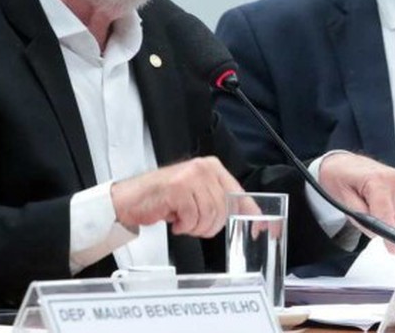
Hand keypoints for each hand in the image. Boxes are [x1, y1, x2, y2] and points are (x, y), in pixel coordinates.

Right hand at [110, 156, 242, 236]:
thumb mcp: (195, 194)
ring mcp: (191, 176)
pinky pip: (193, 218)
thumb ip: (217, 199)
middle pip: (223, 209)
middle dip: (210, 226)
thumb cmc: (162, 198)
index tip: (264, 227)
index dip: (252, 212)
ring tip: (183, 222)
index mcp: (212, 167)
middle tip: (194, 225)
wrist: (131, 199)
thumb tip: (243, 214)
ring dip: (195, 227)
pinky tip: (174, 220)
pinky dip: (184, 226)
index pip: (239, 192)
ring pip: (210, 215)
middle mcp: (203, 168)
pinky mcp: (178, 188)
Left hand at [318, 153, 394, 252]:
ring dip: (383, 216)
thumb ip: (359, 217)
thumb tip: (376, 233)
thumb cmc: (340, 177)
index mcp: (377, 179)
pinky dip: (389, 211)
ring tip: (368, 200)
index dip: (388, 233)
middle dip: (377, 220)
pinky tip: (377, 199)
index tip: (393, 249)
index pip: (386, 213)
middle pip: (392, 218)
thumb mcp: (341, 198)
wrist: (344, 163)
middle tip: (361, 205)